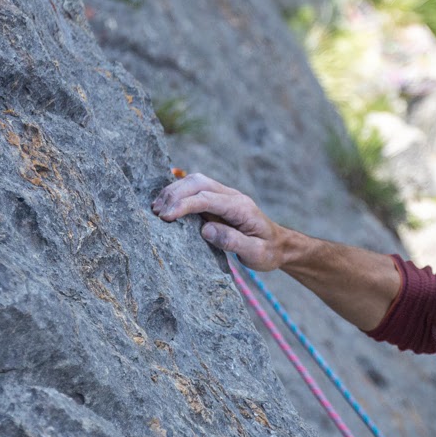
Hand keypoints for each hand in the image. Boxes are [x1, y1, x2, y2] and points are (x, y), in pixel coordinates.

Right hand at [151, 173, 286, 270]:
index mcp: (241, 207)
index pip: (207, 198)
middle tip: (156, 213)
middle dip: (175, 194)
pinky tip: (166, 205)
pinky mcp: (218, 201)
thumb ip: (232, 241)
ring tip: (156, 208)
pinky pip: (196, 190)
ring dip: (174, 191)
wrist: (280, 246)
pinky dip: (179, 194)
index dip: (184, 205)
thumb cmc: (268, 252)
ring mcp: (225, 197)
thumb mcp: (255, 253)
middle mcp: (232, 197)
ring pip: (196, 182)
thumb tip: (205, 230)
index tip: (166, 216)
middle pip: (199, 183)